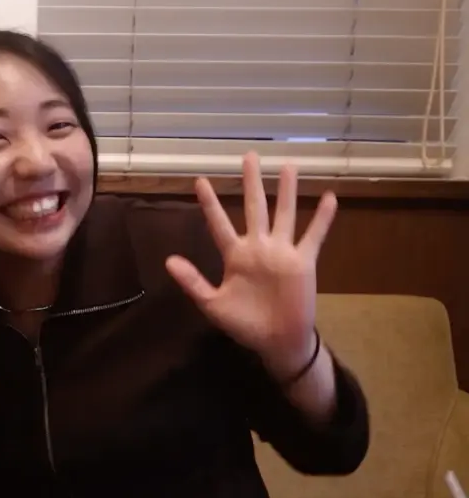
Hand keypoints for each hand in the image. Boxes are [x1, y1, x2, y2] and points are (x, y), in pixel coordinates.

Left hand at [165, 152, 336, 378]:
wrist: (276, 341)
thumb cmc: (244, 323)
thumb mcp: (213, 304)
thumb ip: (193, 281)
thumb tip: (168, 261)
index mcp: (234, 255)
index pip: (219, 223)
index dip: (210, 203)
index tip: (199, 180)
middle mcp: (258, 247)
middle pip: (254, 207)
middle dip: (251, 182)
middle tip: (249, 155)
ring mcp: (282, 252)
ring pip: (284, 213)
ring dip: (286, 190)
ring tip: (288, 165)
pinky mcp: (303, 262)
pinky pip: (313, 236)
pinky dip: (321, 218)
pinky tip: (328, 196)